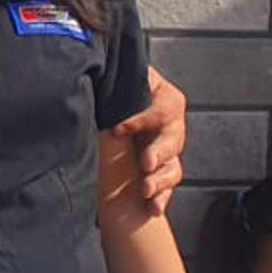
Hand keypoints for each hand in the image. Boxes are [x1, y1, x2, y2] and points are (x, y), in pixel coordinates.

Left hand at [109, 67, 188, 214]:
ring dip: (160, 179)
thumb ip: (116, 80)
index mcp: (164, 98)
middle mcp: (170, 125)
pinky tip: (153, 207)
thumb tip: (98, 65)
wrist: (111, 119)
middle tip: (146, 162)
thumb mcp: (117, 84)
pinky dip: (161, 198)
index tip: (118, 129)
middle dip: (159, 152)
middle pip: (172, 139)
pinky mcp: (161, 172)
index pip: (159, 109)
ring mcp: (167, 151)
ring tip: (145, 189)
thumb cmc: (115, 96)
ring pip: (173, 166)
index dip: (139, 119)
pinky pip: (167, 187)